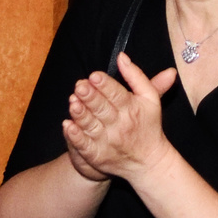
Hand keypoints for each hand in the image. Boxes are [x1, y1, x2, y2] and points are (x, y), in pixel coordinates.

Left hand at [62, 53, 178, 184]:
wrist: (148, 161)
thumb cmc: (147, 124)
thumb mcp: (150, 98)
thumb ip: (136, 76)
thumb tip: (121, 57)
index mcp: (132, 109)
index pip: (117, 94)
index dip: (105, 85)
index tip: (94, 75)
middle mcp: (120, 125)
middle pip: (103, 109)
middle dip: (90, 97)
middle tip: (80, 85)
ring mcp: (108, 142)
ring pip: (91, 126)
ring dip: (81, 114)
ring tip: (72, 101)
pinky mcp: (98, 156)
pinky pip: (85, 146)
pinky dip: (76, 137)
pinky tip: (67, 126)